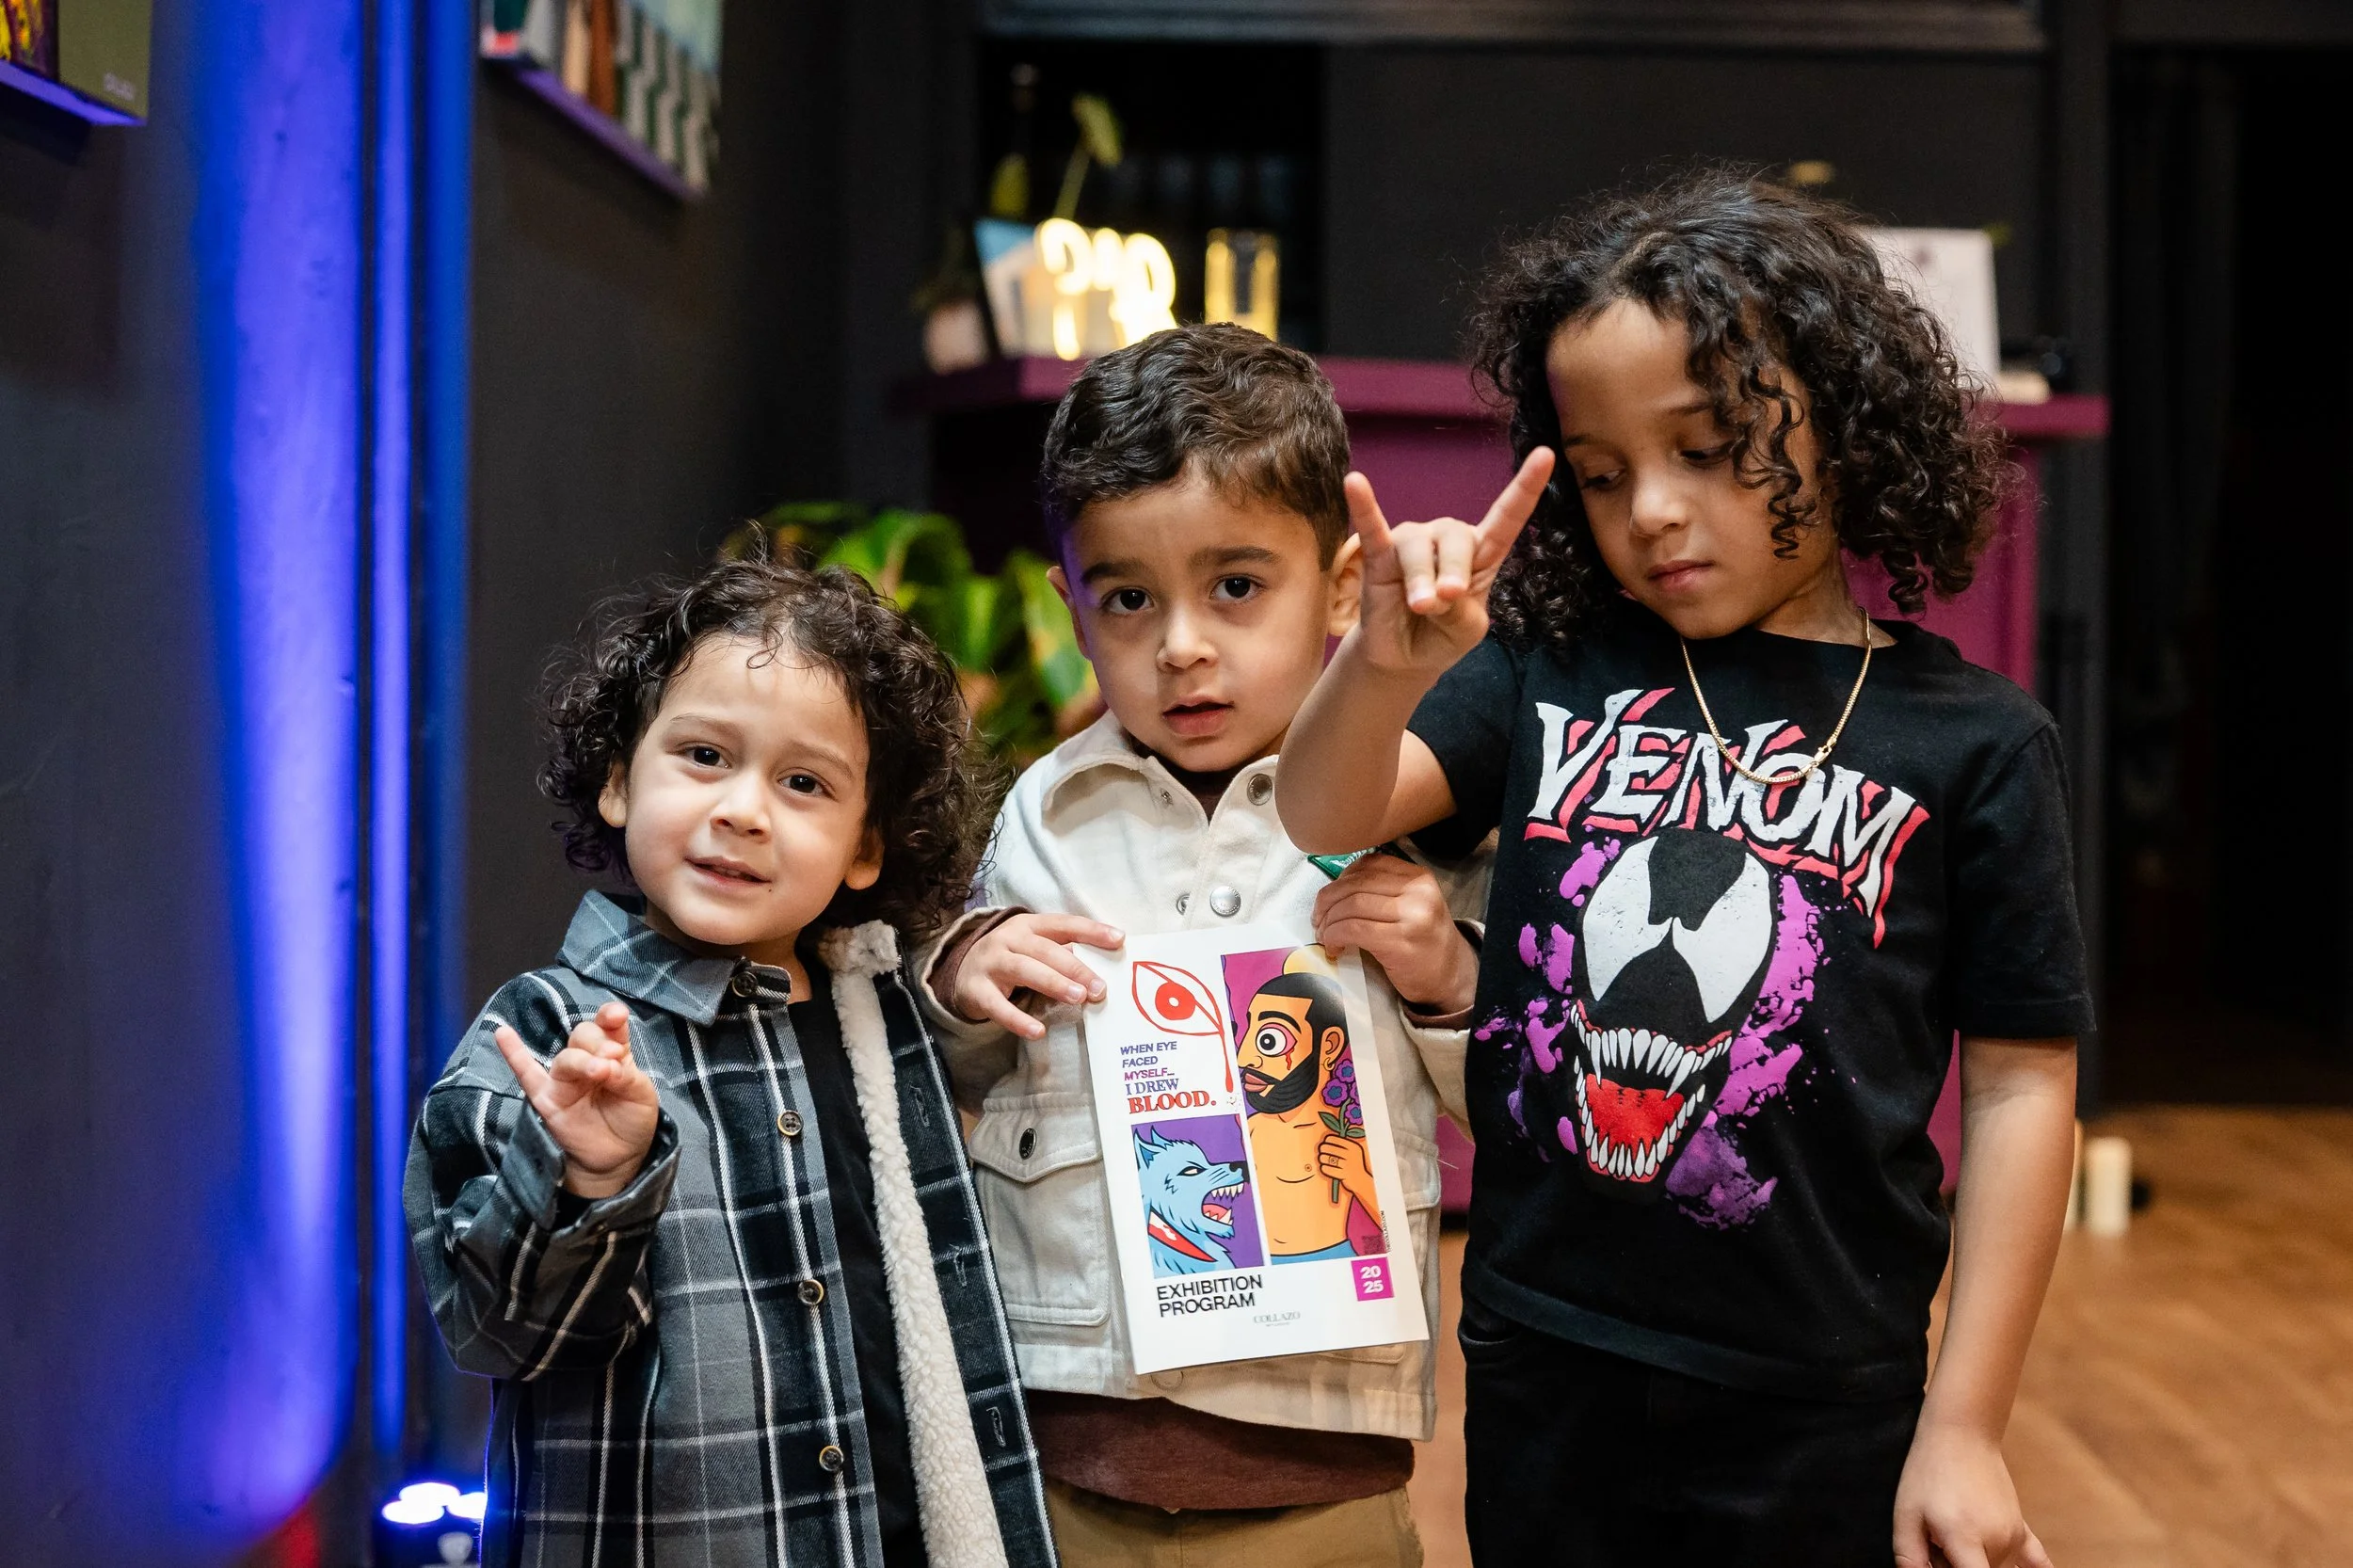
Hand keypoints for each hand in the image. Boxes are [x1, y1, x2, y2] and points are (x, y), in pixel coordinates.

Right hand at [494, 1001, 661, 1199]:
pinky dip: (513, 1054)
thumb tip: (609, 1064)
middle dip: (597, 1042)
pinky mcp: (546, 1099)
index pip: (608, 1026)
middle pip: (583, 1036)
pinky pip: (525, 1073)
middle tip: (612, 1059)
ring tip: (598, 1071)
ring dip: (580, 1060)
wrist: (618, 1157)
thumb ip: (626, 1077)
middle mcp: (586, 1060)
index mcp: (613, 1052)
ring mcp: (564, 1079)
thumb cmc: (631, 1119)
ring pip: (565, 1058)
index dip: (610, 1017)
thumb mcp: (640, 1096)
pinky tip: (502, 1033)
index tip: (616, 1015)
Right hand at [946, 913, 1124, 1040]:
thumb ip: (1063, 954)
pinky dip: (1018, 1019)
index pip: (1064, 924)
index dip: (1091, 931)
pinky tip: (1038, 1032)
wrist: (960, 973)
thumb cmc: (1011, 959)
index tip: (1119, 940)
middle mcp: (1008, 939)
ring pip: (1025, 970)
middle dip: (1075, 968)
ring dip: (1053, 983)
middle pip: (1045, 950)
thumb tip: (1104, 967)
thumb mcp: (1033, 949)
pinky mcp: (977, 990)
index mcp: (1029, 925)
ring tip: (1078, 998)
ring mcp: (990, 963)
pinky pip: (998, 1006)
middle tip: (1100, 987)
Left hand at [1313, 854, 1476, 1012]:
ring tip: (1324, 935)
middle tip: (1318, 920)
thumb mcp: (1412, 904)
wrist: (1451, 976)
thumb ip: (1382, 889)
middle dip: (1327, 902)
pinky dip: (1335, 936)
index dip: (1339, 880)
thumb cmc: (1424, 941)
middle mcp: (1417, 891)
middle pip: (1356, 885)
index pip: (1368, 865)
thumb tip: (1335, 889)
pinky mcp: (1401, 942)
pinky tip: (1334, 946)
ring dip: (1328, 921)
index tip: (1328, 900)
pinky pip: (1354, 929)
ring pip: (1352, 906)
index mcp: (1418, 877)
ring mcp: (1411, 916)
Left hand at [1317, 1130, 1377, 1210]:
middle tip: (1321, 1152)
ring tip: (1322, 1159)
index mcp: (1353, 1147)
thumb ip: (1341, 1145)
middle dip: (1322, 1149)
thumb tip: (1324, 1142)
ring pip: (1327, 1158)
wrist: (1362, 1180)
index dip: (1327, 1141)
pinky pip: (1328, 1169)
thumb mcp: (1352, 1152)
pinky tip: (1324, 1167)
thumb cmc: (1353, 1164)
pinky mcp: (1344, 1175)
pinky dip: (1324, 1168)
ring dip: (1322, 1158)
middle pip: (1329, 1148)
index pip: (1334, 1139)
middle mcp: (1351, 1155)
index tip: (1325, 1144)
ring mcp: (1348, 1165)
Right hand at [1346, 447, 1553, 677]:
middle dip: (1453, 571)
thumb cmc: (1442, 636)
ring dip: (1420, 578)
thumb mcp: (1466, 632)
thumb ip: (1462, 612)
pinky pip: (1371, 527)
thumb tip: (1440, 592)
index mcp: (1480, 554)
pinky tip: (1355, 483)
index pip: (1507, 517)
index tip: (1545, 455)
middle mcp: (1446, 540)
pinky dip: (1364, 507)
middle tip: (1446, 600)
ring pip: (1417, 546)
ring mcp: (1411, 545)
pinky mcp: (1377, 556)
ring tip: (1420, 606)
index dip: (1525, 487)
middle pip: (1455, 537)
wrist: (1403, 659)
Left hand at [1893, 1422, 2051, 1567]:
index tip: (1945, 1563)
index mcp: (1966, 1540)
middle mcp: (1997, 1542)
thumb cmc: (1927, 1473)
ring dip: (1972, 1558)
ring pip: (1994, 1567)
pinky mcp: (2022, 1530)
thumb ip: (1910, 1557)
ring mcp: (2014, 1537)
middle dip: (1951, 1563)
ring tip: (1953, 1527)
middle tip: (1934, 1536)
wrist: (1961, 1435)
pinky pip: (2038, 1562)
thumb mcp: (1905, 1514)